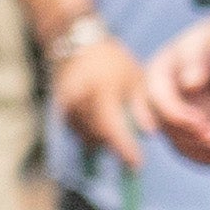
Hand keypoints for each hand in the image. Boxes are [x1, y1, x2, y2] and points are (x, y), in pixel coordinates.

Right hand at [48, 27, 148, 164]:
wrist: (77, 44)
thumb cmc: (113, 62)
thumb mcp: (135, 78)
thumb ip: (142, 105)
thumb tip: (149, 133)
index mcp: (101, 91)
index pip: (111, 128)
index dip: (124, 149)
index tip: (137, 165)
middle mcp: (79, 100)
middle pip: (98, 137)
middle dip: (115, 146)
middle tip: (131, 152)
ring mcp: (66, 106)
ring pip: (86, 137)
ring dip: (102, 140)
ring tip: (116, 130)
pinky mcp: (60, 110)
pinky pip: (78, 131)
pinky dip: (91, 132)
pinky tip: (100, 122)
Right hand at [140, 14, 209, 165]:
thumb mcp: (207, 41)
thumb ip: (197, 59)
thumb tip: (191, 83)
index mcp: (157, 75)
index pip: (159, 101)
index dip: (178, 115)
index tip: (200, 124)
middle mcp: (161, 100)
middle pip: (169, 127)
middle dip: (196, 136)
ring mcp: (175, 120)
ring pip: (181, 144)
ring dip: (205, 151)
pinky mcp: (191, 133)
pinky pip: (194, 152)